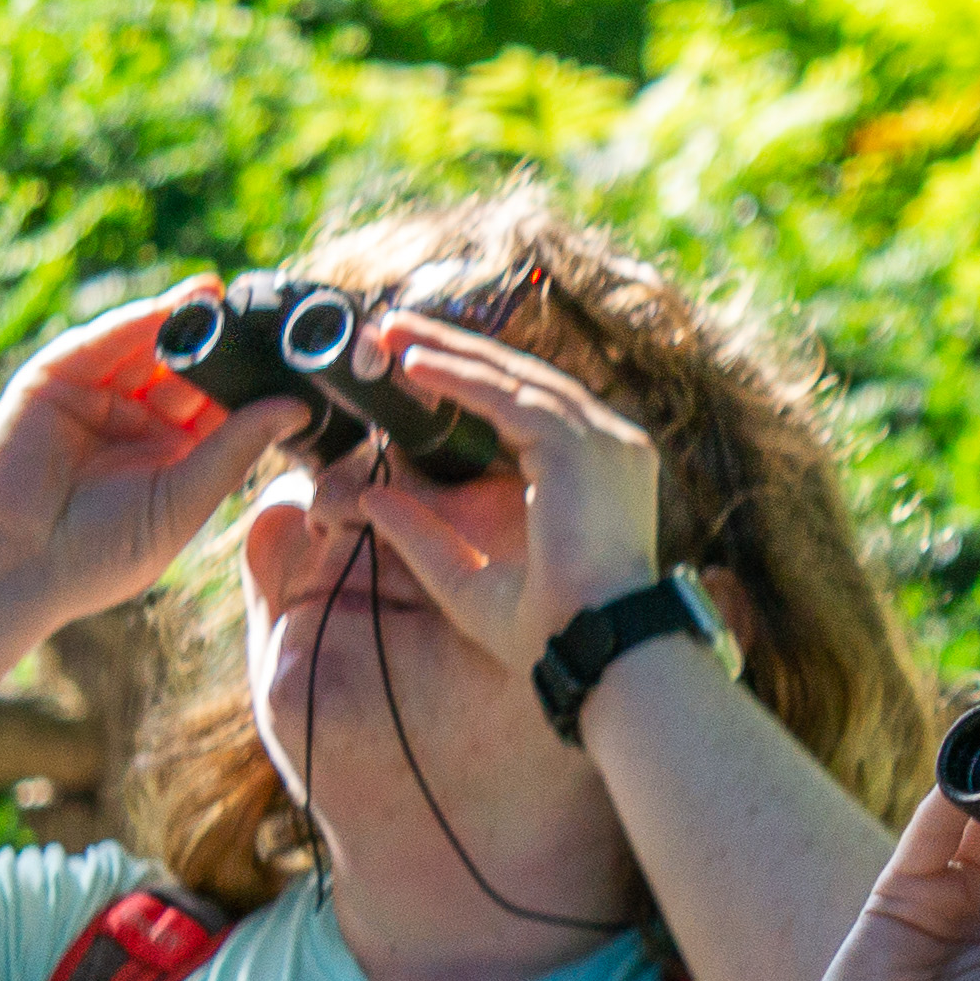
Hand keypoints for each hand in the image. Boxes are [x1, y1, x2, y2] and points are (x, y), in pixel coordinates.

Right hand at [0, 289, 304, 626]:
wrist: (16, 560)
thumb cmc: (102, 552)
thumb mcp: (184, 499)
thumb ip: (235, 449)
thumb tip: (297, 408)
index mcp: (175, 458)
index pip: (223, 408)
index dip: (256, 382)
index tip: (297, 356)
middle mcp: (138, 423)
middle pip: (190, 371)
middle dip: (224, 343)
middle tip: (265, 312)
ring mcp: (96, 398)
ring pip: (148, 348)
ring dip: (184, 320)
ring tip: (223, 295)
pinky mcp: (55, 381)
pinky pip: (102, 342)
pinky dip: (137, 321)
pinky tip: (174, 306)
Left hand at [338, 317, 671, 674]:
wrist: (599, 650)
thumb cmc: (551, 631)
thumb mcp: (468, 580)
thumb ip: (422, 538)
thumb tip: (370, 497)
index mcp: (596, 474)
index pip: (528, 408)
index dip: (468, 380)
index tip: (413, 367)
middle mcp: (609, 448)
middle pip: (520, 380)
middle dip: (451, 350)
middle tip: (389, 331)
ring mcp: (604, 442)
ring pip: (513, 378)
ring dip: (448, 352)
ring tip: (389, 335)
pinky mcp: (582, 446)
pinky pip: (508, 398)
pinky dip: (458, 378)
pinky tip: (413, 365)